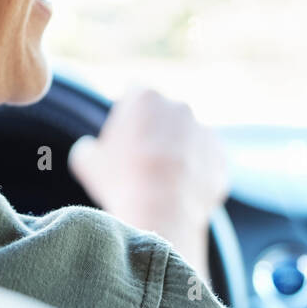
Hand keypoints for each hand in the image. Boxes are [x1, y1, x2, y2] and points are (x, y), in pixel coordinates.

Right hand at [68, 88, 228, 276]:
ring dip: (176, 152)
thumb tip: (90, 149)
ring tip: (160, 183)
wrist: (162, 213)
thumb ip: (88, 147)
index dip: (125, 116)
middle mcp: (179, 106)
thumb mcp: (85, 162)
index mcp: (145, 97)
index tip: (122, 138)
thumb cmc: (121, 182)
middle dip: (154, 131)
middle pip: (162, 115)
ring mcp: (204, 131)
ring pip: (186, 138)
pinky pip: (205, 162)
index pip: (133, 94)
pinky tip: (178, 193)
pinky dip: (195, 173)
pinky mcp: (220, 157)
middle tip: (140, 162)